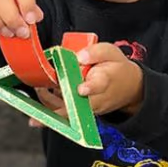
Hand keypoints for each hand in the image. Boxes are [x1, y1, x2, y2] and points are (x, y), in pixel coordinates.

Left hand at [28, 43, 144, 127]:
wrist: (129, 88)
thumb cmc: (117, 68)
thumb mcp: (111, 52)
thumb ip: (95, 51)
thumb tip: (79, 56)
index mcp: (104, 80)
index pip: (97, 85)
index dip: (89, 87)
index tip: (81, 89)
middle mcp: (96, 99)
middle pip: (77, 105)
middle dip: (58, 102)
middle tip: (41, 90)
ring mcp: (88, 109)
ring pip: (66, 113)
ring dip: (48, 104)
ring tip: (38, 89)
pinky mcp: (82, 115)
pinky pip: (63, 115)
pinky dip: (49, 109)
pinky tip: (41, 96)